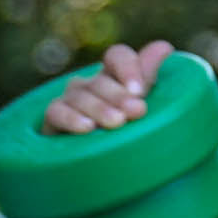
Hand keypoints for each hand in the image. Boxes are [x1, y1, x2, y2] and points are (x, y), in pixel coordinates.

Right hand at [38, 39, 181, 134]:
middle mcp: (91, 85)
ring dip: (100, 107)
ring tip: (116, 123)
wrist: (99, 169)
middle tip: (137, 111)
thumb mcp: (144, 108)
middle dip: (119, 95)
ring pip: (80, 95)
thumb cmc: (129, 136)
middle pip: (100, 80)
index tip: (140, 91)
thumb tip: (164, 48)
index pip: (117, 56)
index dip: (128, 67)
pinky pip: (56, 112)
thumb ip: (150, 78)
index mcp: (115, 78)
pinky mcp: (53, 120)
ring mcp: (69, 100)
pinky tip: (87, 129)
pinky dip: (71, 118)